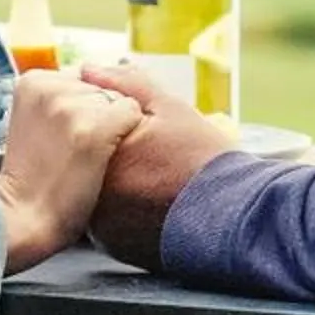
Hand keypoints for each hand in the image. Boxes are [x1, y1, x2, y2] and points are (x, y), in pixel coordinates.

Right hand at [0, 71, 147, 272]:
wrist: (24, 217)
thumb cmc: (34, 177)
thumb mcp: (35, 120)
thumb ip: (59, 96)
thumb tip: (94, 70)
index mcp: (32, 81)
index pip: (82, 78)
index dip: (83, 110)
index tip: (65, 137)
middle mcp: (50, 86)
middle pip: (101, 87)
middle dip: (98, 115)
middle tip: (74, 150)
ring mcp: (70, 106)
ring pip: (117, 100)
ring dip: (112, 128)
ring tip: (84, 157)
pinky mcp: (93, 127)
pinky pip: (131, 114)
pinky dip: (126, 135)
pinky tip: (102, 157)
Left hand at [78, 62, 239, 268]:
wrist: (232, 214)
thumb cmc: (203, 157)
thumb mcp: (169, 108)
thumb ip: (125, 84)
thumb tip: (87, 68)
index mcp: (101, 152)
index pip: (82, 128)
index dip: (104, 122)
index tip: (134, 128)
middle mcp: (91, 190)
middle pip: (83, 161)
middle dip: (102, 151)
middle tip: (143, 152)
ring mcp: (99, 223)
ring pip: (90, 191)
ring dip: (108, 180)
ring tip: (147, 175)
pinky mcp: (112, 245)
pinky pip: (103, 219)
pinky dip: (117, 208)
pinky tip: (146, 198)